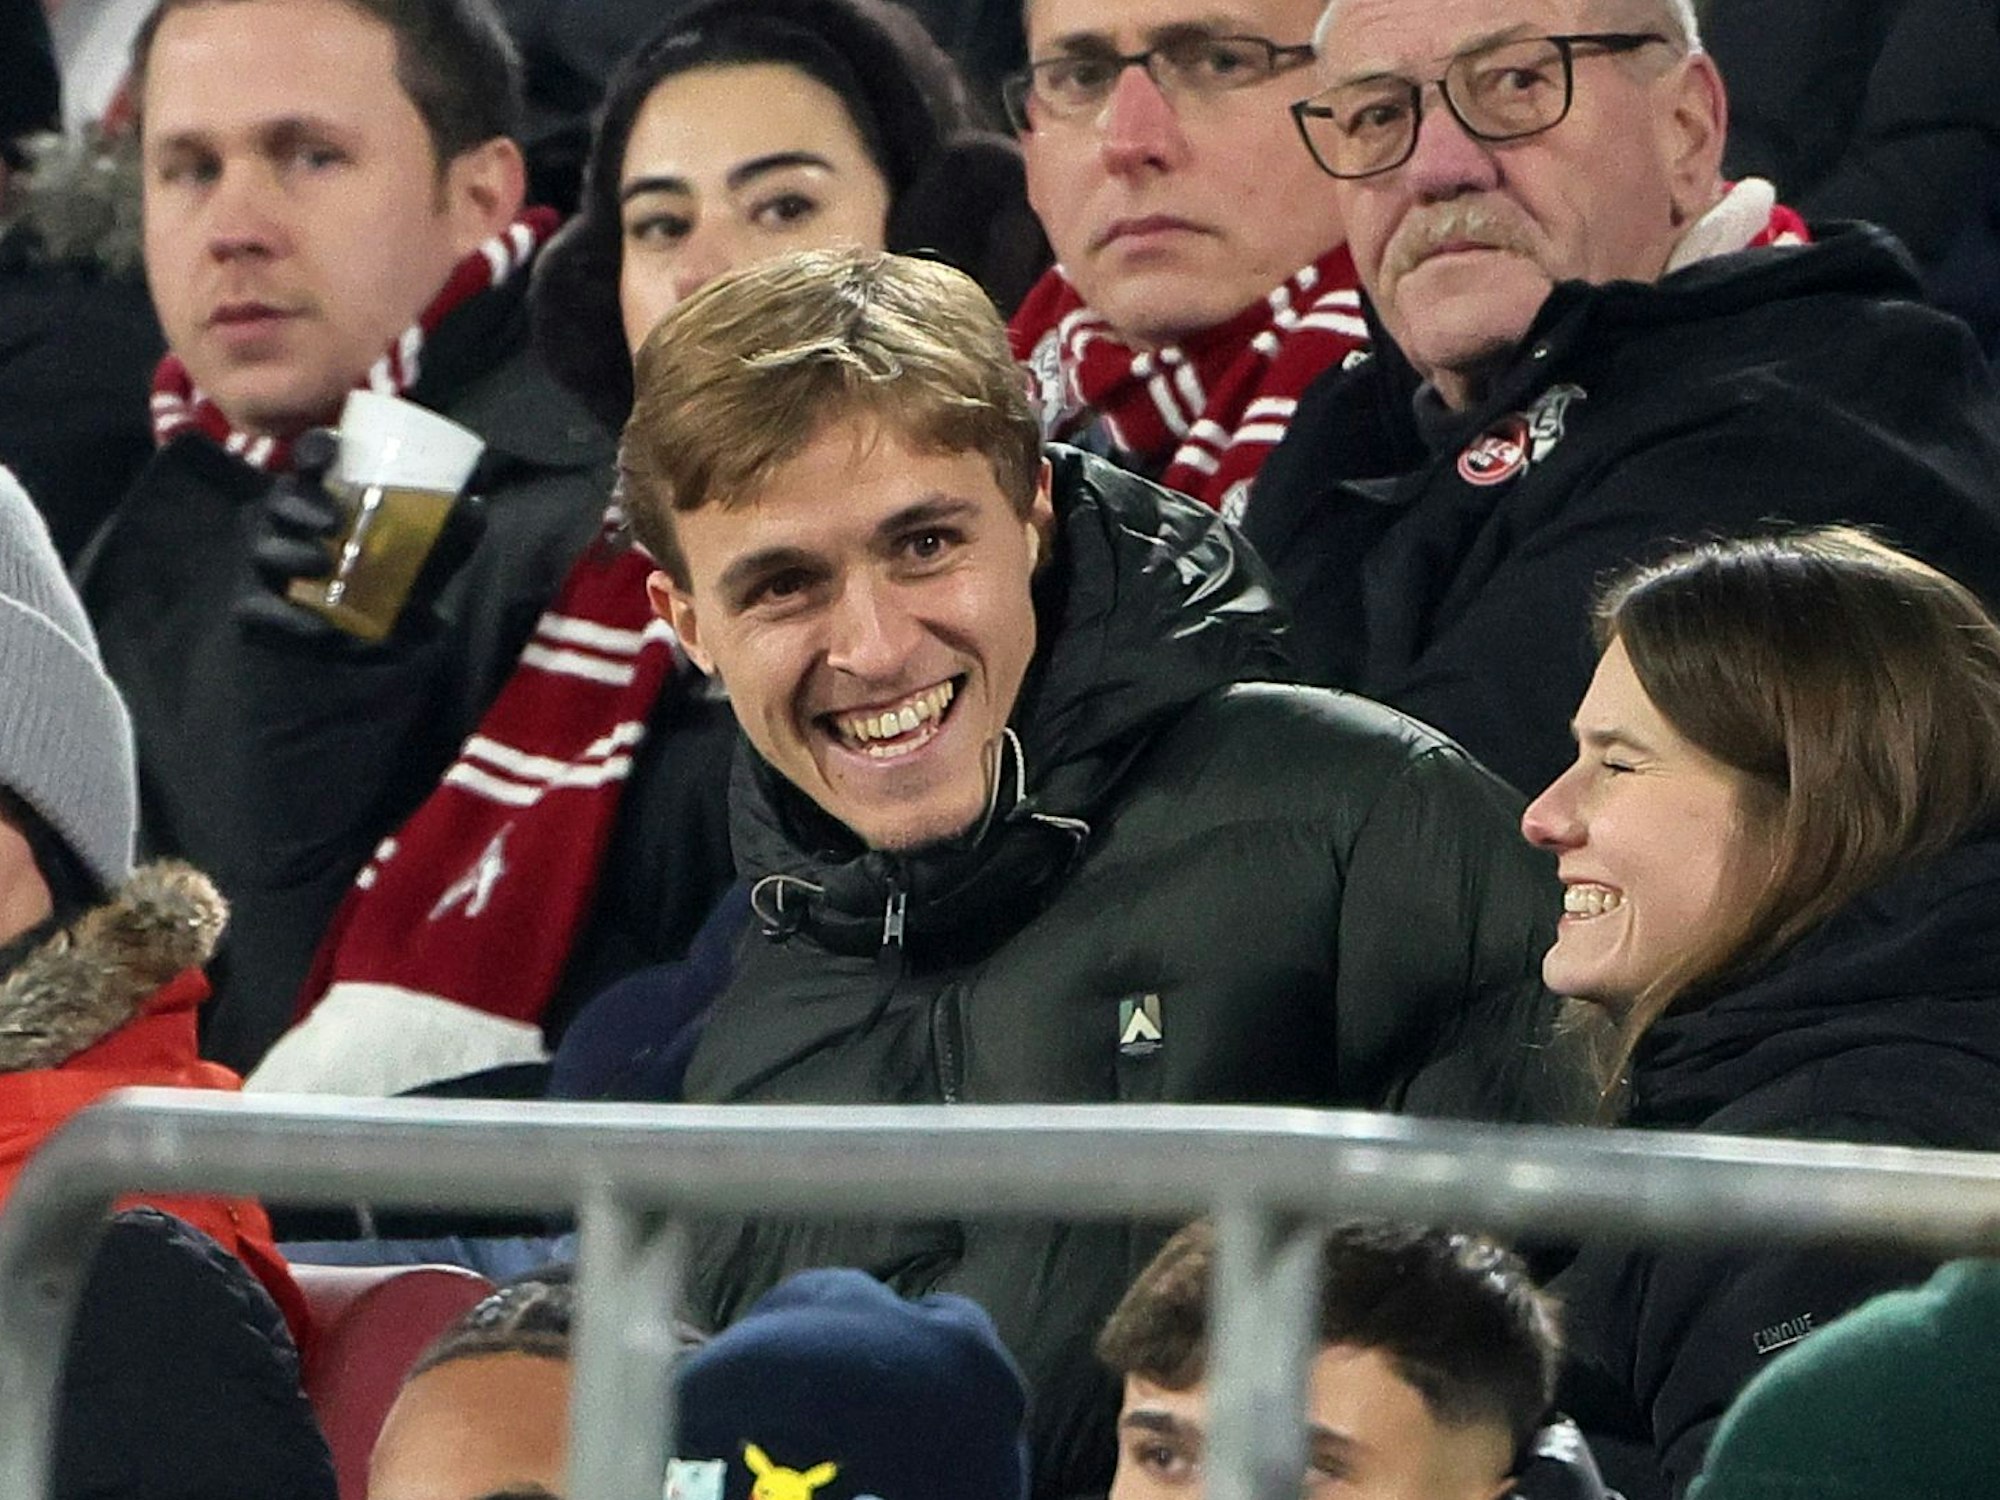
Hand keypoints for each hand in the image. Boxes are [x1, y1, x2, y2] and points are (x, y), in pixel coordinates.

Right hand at [235, 429, 491, 645]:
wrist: (371, 646)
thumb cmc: (397, 583)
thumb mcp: (428, 559)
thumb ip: (451, 537)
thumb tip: (475, 507)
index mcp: (329, 497)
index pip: (313, 460)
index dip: (316, 450)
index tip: (330, 454)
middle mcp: (292, 526)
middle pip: (282, 501)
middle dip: (299, 505)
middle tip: (331, 521)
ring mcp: (272, 570)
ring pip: (266, 552)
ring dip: (291, 554)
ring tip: (321, 564)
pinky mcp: (262, 613)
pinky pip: (259, 613)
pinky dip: (286, 621)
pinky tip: (318, 631)